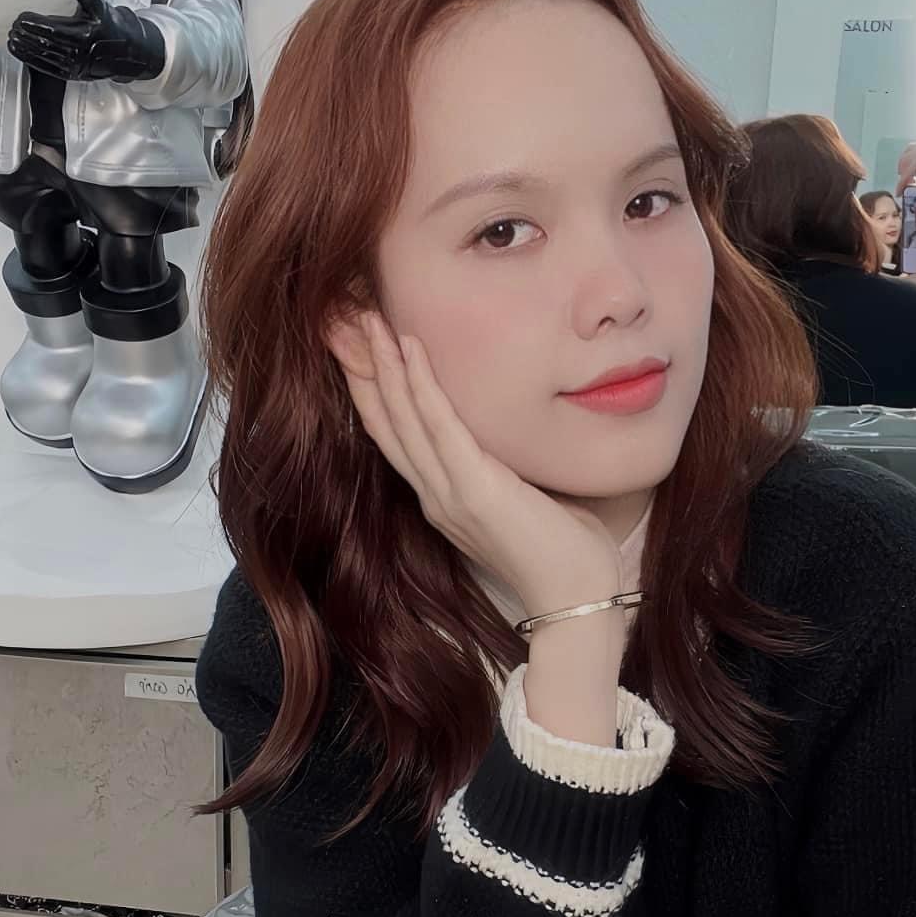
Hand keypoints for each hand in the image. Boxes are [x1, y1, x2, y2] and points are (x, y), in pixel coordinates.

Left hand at [7, 0, 165, 82]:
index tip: (21, 17)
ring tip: (11, 39)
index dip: (35, 24)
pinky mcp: (70, 74)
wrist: (125, 52)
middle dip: (26, 36)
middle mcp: (78, 53)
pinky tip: (19, 53)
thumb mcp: (101, 8)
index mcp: (83, 36)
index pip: (52, 31)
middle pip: (45, 44)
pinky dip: (31, 60)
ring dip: (25, 49)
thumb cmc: (109, 27)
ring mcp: (73, 66)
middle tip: (12, 27)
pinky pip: (47, 68)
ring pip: (43, 57)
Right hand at [334, 311, 623, 618]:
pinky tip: (410, 347)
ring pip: (402, 418)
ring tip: (366, 319)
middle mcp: (434, 496)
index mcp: (443, 500)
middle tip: (338, 320)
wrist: (577, 598)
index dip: (371, 389)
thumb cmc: (564, 551)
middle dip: (361, 368)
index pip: (395, 436)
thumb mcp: (525, 499)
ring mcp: (449, 494)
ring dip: (382, 364)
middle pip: (384, 422)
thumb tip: (516, 436)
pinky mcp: (474, 489)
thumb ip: (507, 470)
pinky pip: (439, 425)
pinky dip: (421, 384)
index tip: (356, 346)